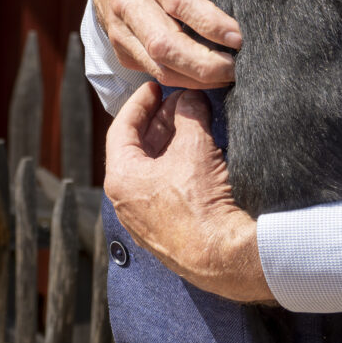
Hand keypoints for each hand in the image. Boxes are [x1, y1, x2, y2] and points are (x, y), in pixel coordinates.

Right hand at [92, 0, 241, 88]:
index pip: (178, 1)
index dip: (209, 22)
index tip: (238, 36)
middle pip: (164, 44)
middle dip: (203, 63)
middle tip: (236, 67)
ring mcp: (119, 27)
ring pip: (157, 65)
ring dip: (195, 78)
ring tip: (228, 76)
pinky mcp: (120, 47)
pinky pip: (152, 72)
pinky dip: (182, 81)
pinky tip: (208, 78)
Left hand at [104, 82, 273, 302]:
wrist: (220, 254)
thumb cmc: (199, 202)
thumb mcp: (195, 144)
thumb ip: (189, 113)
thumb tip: (191, 98)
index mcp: (121, 178)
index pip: (121, 129)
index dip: (139, 103)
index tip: (155, 87)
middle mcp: (125, 200)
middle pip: (138, 148)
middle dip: (161, 120)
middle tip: (180, 100)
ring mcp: (144, 218)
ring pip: (153, 168)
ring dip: (171, 141)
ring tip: (194, 121)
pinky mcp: (164, 229)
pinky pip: (164, 187)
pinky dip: (177, 164)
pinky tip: (200, 152)